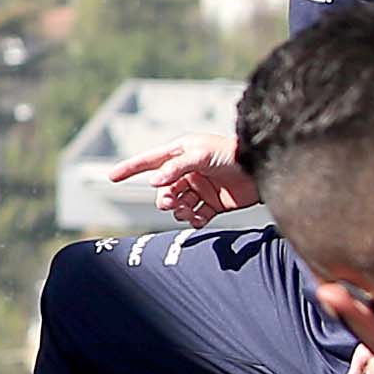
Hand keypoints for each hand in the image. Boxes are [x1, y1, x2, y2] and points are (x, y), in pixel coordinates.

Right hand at [110, 134, 256, 227]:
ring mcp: (200, 188)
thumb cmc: (232, 155)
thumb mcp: (201, 156)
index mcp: (181, 154)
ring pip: (177, 204)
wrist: (262, 170)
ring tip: (188, 211)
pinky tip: (199, 218)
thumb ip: (176, 168)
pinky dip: (194, 220)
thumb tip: (153, 182)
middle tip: (172, 202)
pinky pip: (195, 215)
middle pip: (163, 189)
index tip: (111, 177)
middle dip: (164, 198)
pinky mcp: (213, 204)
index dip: (129, 168)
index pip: (149, 161)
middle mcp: (188, 171)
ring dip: (178, 210)